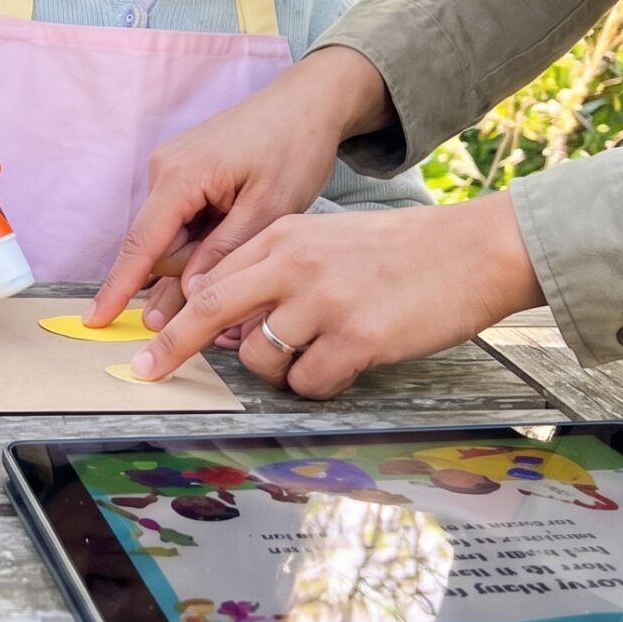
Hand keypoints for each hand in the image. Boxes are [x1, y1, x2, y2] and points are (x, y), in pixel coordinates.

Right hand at [87, 47, 391, 329]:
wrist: (307, 102)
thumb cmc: (293, 148)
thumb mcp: (269, 208)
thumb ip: (225, 252)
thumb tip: (191, 295)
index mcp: (180, 177)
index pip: (141, 244)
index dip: (118, 287)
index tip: (95, 321)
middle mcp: (165, 171)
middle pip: (160, 246)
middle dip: (190, 272)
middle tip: (238, 275)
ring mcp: (173, 170)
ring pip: (174, 236)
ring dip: (204, 253)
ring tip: (246, 243)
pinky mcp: (186, 173)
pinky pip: (184, 220)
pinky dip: (206, 237)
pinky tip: (235, 234)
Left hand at [128, 193, 544, 397]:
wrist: (474, 250)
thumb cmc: (404, 251)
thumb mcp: (330, 242)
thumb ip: (281, 273)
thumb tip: (235, 325)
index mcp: (285, 236)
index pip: (212, 278)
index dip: (177, 315)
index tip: (148, 344)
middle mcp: (295, 263)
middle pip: (210, 310)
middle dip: (173, 346)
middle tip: (148, 372)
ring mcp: (324, 300)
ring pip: (261, 356)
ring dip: (279, 370)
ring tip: (320, 353)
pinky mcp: (356, 336)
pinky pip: (308, 382)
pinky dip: (317, 385)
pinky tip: (346, 366)